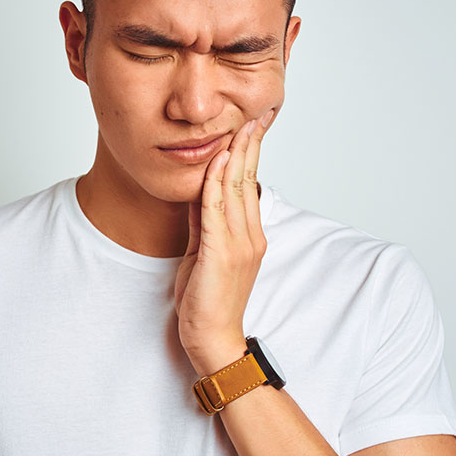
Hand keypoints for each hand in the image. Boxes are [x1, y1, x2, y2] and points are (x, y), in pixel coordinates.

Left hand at [174, 109, 274, 374]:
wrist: (213, 339)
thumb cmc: (208, 301)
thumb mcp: (205, 252)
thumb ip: (205, 221)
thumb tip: (202, 189)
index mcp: (249, 235)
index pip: (250, 186)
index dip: (251, 155)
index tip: (252, 128)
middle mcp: (250, 236)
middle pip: (248, 181)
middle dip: (249, 146)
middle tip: (254, 116)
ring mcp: (239, 244)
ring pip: (236, 190)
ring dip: (236, 156)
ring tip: (240, 128)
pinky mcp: (222, 254)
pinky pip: (217, 211)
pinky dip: (216, 184)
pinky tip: (217, 162)